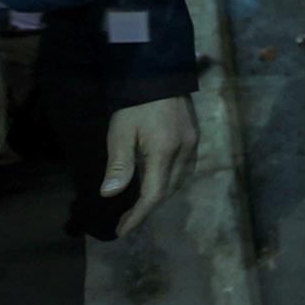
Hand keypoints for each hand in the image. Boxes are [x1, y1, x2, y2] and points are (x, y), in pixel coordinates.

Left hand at [102, 95, 198, 237]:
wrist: (158, 74)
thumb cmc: (134, 104)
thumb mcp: (120, 133)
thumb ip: (118, 165)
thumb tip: (110, 194)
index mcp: (165, 151)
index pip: (153, 194)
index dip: (138, 216)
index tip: (121, 230)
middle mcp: (184, 150)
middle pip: (168, 191)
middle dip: (147, 208)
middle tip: (125, 218)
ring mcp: (193, 143)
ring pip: (180, 181)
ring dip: (160, 195)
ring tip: (139, 203)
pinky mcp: (195, 136)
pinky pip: (186, 168)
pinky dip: (171, 180)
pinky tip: (158, 179)